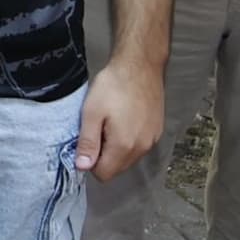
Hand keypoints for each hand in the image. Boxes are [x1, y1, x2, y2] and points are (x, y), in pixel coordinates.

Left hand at [74, 55, 162, 182]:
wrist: (141, 65)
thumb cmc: (113, 86)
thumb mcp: (92, 113)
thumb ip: (87, 143)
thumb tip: (82, 168)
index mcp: (124, 146)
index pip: (103, 174)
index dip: (91, 162)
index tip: (88, 141)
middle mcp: (142, 148)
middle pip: (117, 168)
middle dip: (104, 156)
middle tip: (98, 129)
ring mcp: (152, 140)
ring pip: (128, 159)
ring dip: (116, 149)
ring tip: (111, 123)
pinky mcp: (157, 131)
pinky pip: (139, 147)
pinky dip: (129, 140)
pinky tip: (124, 120)